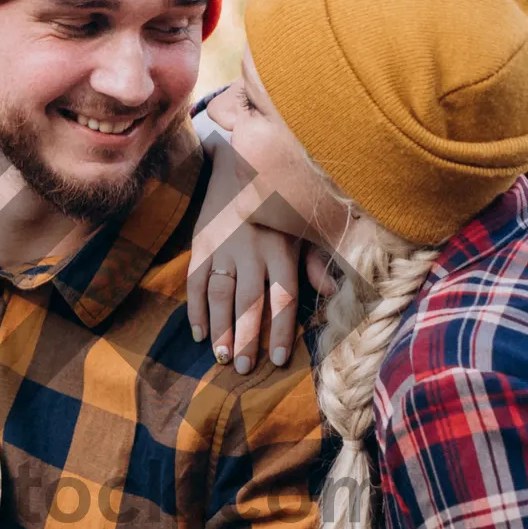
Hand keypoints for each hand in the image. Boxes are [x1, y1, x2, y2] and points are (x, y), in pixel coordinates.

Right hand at [189, 130, 299, 372]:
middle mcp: (252, 250)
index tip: (277, 361)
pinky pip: (195, 281)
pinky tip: (199, 333)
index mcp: (281, 248)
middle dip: (247, 339)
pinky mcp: (201, 242)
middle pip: (249, 303)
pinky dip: (195, 309)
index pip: (282, 298)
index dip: (280, 331)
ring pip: (220, 295)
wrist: (239, 158)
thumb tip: (332, 293)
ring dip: (221, 330)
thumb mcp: (303, 226)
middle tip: (246, 369)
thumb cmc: (279, 199)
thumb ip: (316, 260)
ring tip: (223, 357)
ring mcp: (223, 246)